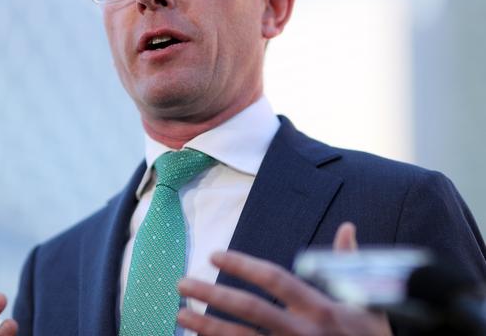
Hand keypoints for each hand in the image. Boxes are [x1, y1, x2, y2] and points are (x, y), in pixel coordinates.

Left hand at [177, 222, 391, 335]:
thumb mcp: (370, 302)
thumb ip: (349, 264)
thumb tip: (348, 227)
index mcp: (320, 306)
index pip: (274, 278)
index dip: (242, 265)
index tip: (215, 255)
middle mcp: (302, 330)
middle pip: (248, 309)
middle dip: (211, 294)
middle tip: (181, 283)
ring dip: (207, 326)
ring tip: (180, 314)